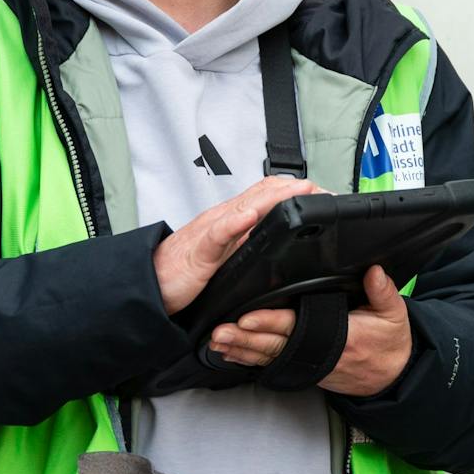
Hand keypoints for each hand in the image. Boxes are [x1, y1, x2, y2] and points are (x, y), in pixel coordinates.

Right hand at [151, 176, 318, 315]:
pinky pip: (217, 233)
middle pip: (264, 194)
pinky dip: (235, 222)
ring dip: (275, 197)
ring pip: (246, 206)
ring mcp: (210, 232)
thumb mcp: (227, 257)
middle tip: (326, 191)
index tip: (325, 196)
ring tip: (301, 191)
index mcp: (232, 220)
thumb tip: (281, 241)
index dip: (297, 192)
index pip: (269, 196)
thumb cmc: (183, 270)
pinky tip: (250, 216)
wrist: (148, 283)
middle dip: (296, 190)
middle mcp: (223, 219)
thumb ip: (249, 243)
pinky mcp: (198, 252)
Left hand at [209, 265, 413, 396]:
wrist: (391, 376)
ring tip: (217, 341)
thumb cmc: (390, 344)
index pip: (298, 326)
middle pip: (274, 344)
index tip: (249, 316)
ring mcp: (308, 362)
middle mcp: (318, 353)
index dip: (271, 322)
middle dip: (245, 338)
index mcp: (339, 337)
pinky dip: (248, 358)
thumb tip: (373, 270)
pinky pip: (270, 363)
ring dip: (240, 349)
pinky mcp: (302, 367)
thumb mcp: (395, 314)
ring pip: (267, 356)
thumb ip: (383, 291)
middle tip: (220, 331)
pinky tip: (230, 353)